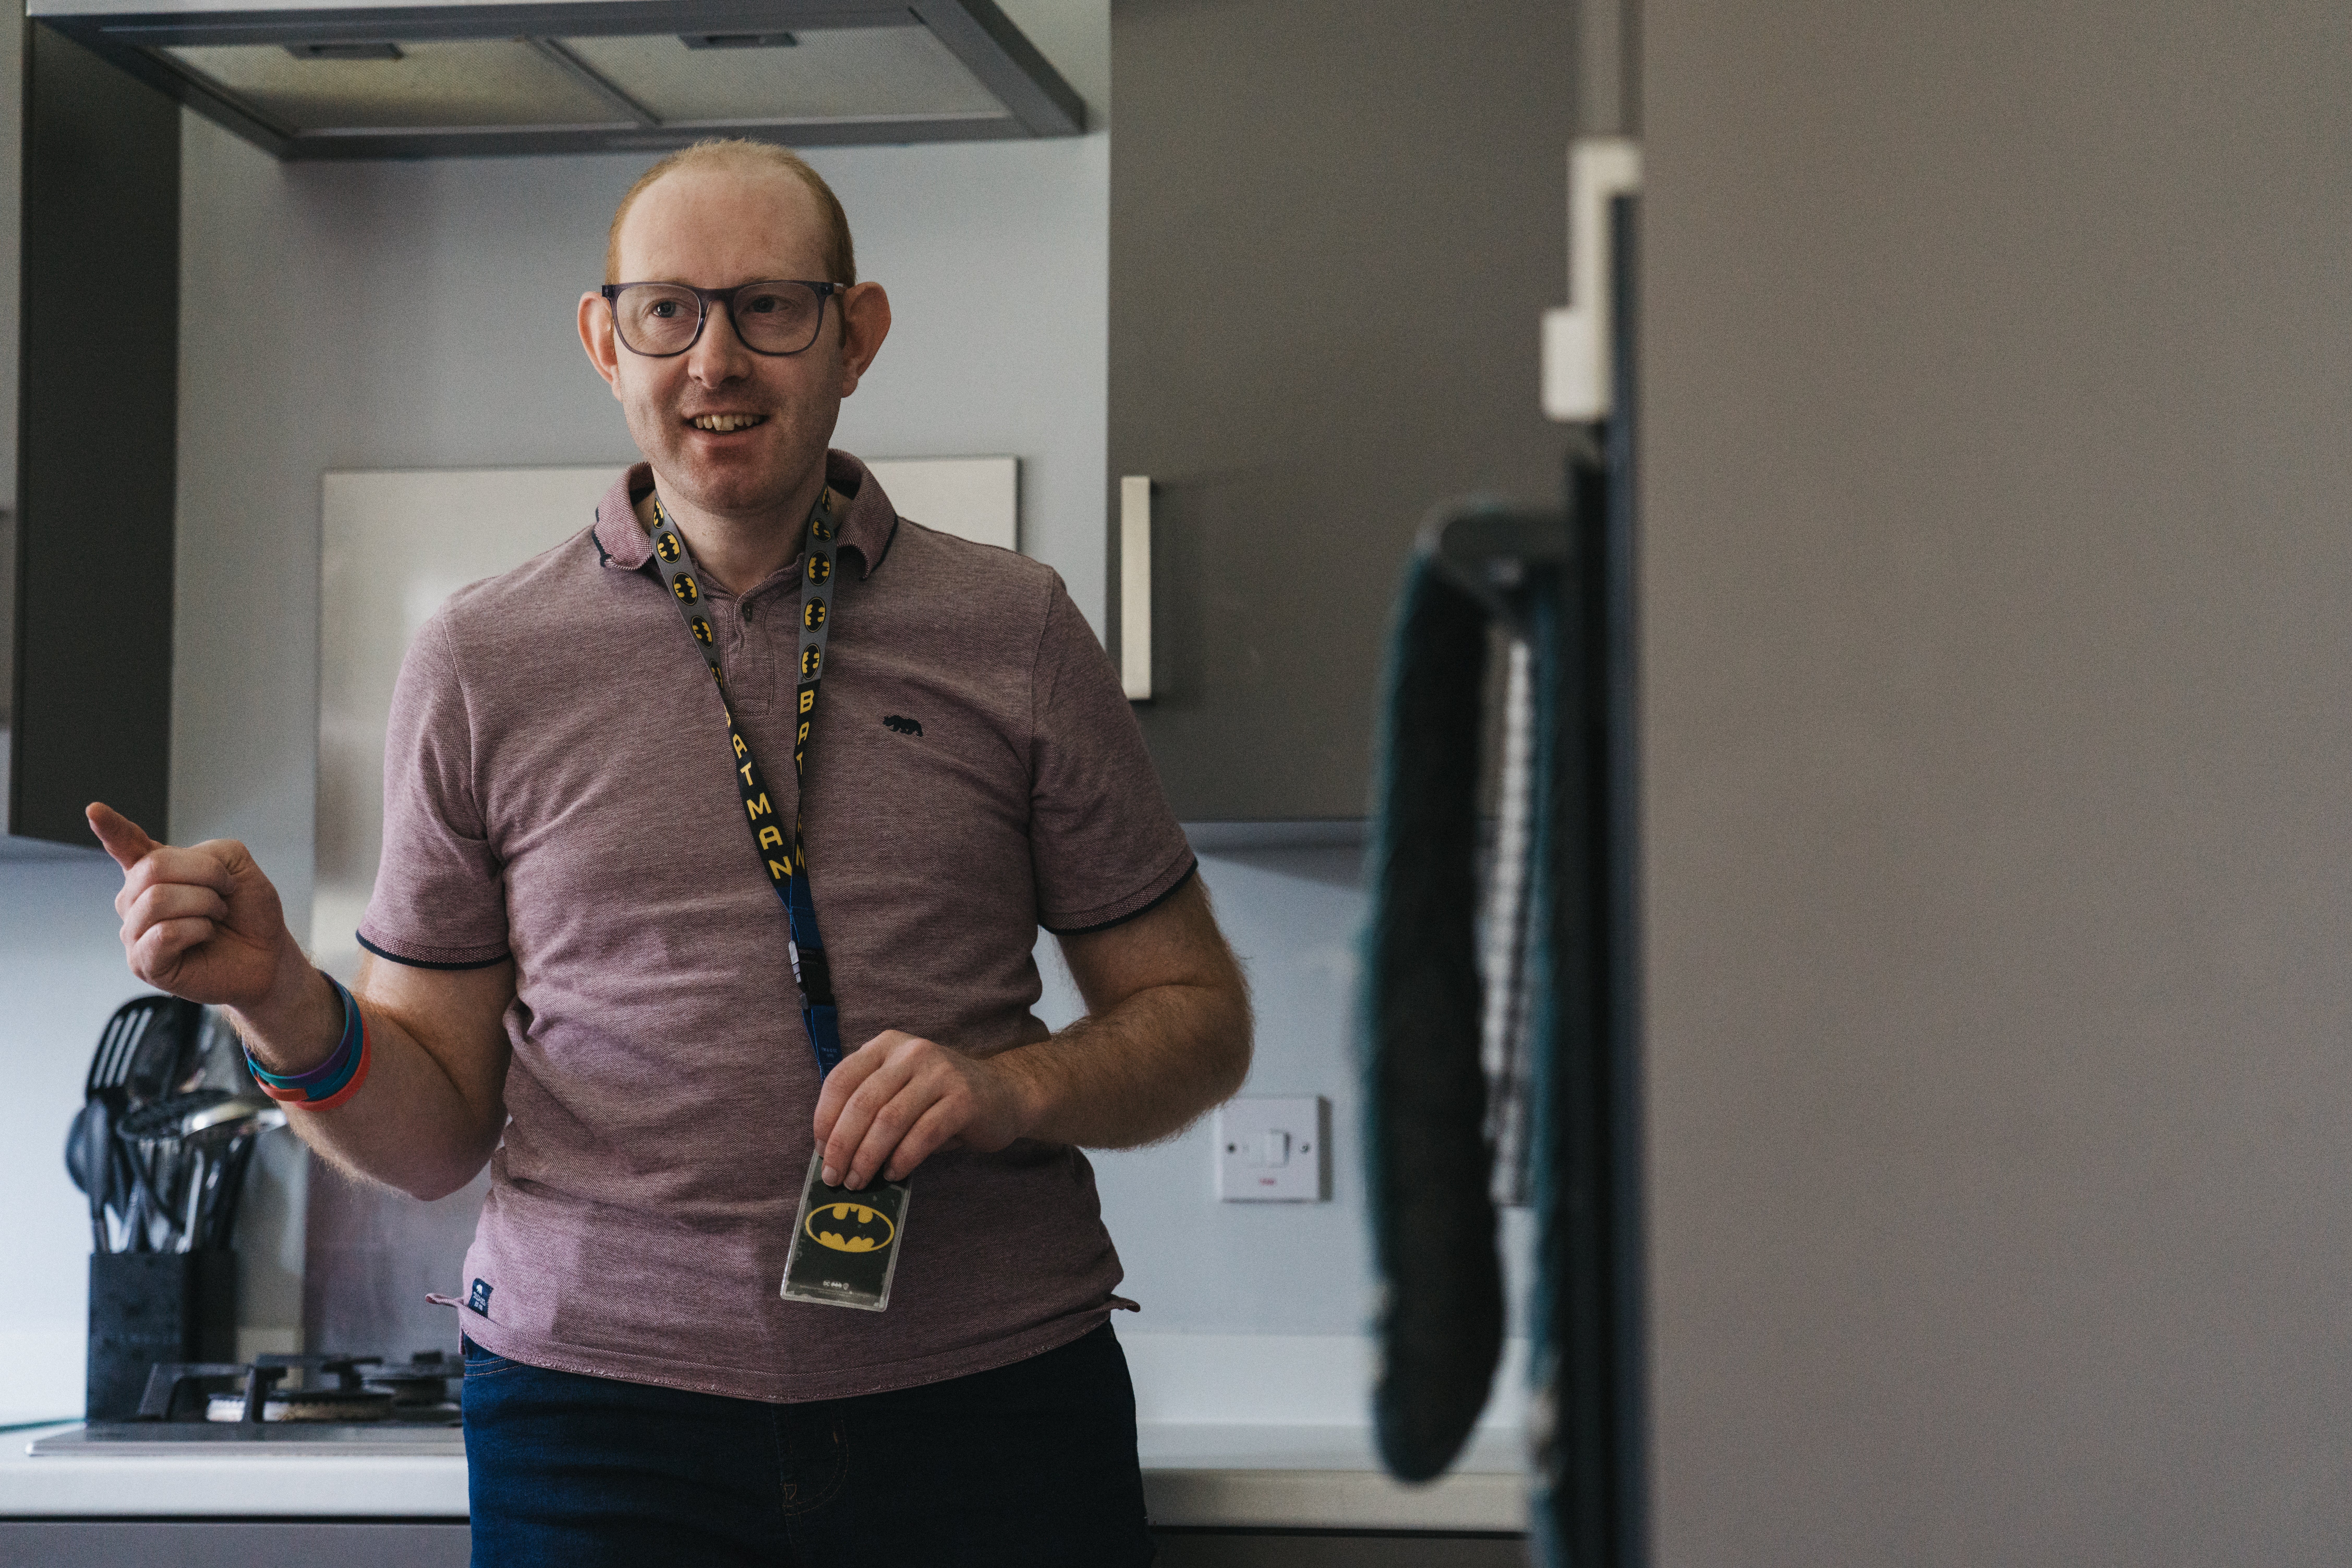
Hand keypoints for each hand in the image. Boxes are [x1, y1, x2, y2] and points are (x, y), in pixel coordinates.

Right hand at [89, 802, 302, 1012]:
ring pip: (158, 900)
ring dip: (204, 904)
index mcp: (155, 870)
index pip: (126, 844)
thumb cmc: (248, 912)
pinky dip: (198, 930)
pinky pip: (164, 933)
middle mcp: (136, 898)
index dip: (111, 827)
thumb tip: (169, 867)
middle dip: (206, 875)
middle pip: (153, 868)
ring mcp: (135, 931)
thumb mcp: (237, 867)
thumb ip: (207, 853)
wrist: (267, 954)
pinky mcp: (142, 961)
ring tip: (216, 916)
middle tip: (225, 893)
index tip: (95, 810)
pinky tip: (206, 935)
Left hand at [812, 1030, 1035, 1188]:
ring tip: (858, 1181)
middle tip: (834, 1177)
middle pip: (862, 1103)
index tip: (820, 1151)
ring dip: (867, 1158)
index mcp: (888, 1045)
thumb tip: (832, 1153)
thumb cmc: (940, 1100)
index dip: (824, 1119)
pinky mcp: (964, 1100)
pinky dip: (902, 1159)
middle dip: (842, 1146)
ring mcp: (940, 1073)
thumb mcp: (900, 1090)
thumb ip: (869, 1109)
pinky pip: (923, 1134)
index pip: (841, 1079)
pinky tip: (894, 1174)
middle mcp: (913, 1052)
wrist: (1004, 1093)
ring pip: (889, 1120)